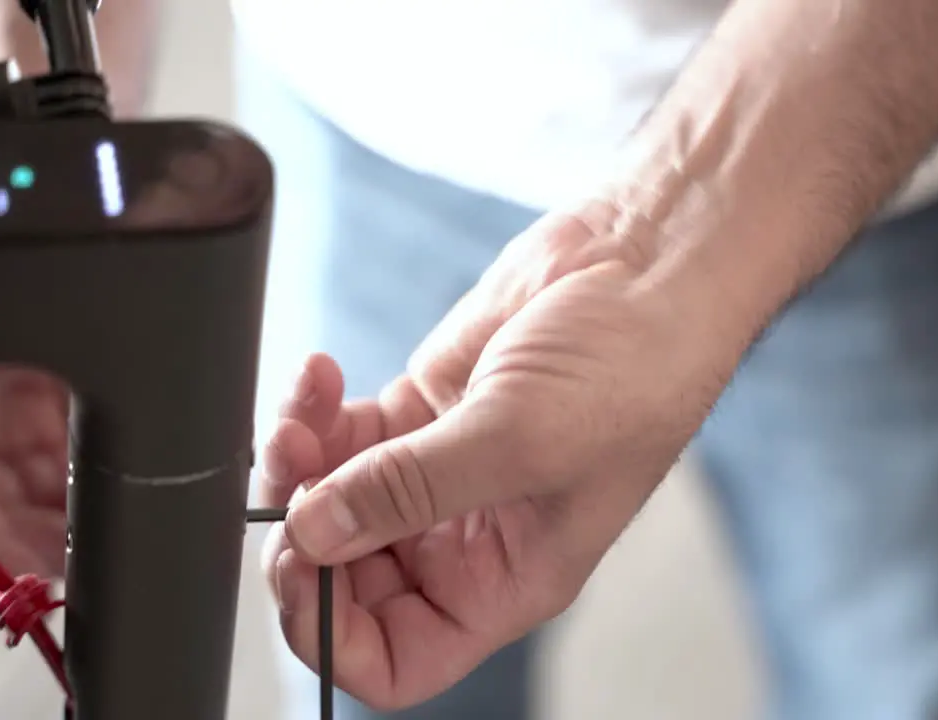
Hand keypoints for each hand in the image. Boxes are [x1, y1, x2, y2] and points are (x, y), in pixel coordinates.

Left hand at [262, 203, 737, 709]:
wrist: (647, 266)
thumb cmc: (632, 369)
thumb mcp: (520, 440)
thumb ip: (408, 490)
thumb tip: (313, 532)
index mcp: (505, 579)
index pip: (397, 657)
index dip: (333, 634)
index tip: (303, 567)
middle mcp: (467, 538)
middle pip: (348, 579)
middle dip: (302, 537)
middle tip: (290, 486)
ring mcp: (439, 472)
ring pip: (332, 502)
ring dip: (297, 468)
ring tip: (300, 418)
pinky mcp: (422, 409)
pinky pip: (340, 434)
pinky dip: (314, 412)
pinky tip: (321, 377)